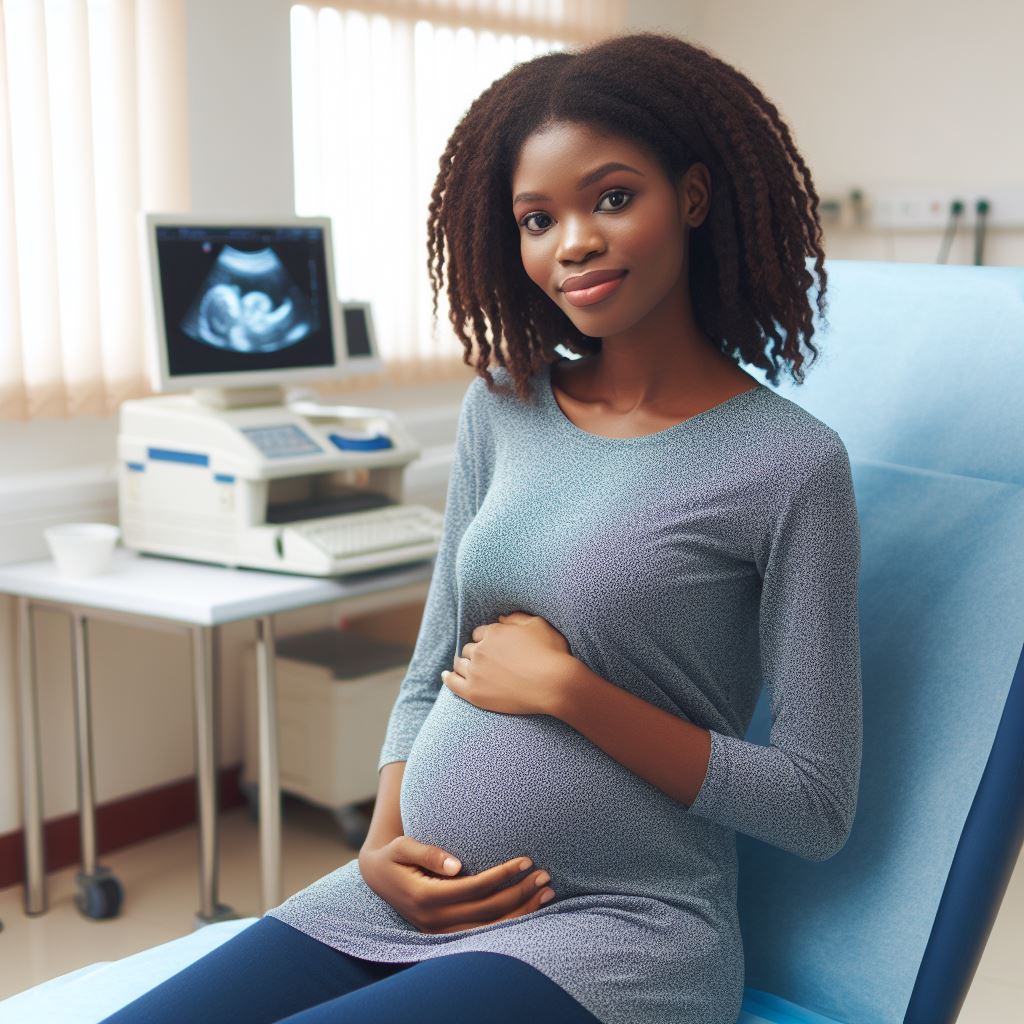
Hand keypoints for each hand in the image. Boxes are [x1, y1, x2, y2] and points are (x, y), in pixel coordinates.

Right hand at [358, 836, 555, 933]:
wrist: (376, 876)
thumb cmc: (394, 854)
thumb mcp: (404, 846)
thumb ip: (429, 853)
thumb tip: (456, 865)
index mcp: (425, 897)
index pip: (475, 888)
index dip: (503, 875)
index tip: (526, 860)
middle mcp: (433, 920)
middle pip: (487, 911)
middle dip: (520, 893)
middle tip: (545, 876)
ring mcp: (439, 932)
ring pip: (489, 928)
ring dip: (521, 912)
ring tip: (547, 893)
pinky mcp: (444, 935)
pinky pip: (483, 934)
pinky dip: (509, 923)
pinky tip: (530, 910)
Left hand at [441, 611, 573, 716]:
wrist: (554, 685)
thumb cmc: (551, 654)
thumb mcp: (538, 625)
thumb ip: (517, 618)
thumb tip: (500, 617)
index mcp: (494, 631)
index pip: (480, 633)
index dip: (485, 639)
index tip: (492, 647)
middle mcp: (481, 649)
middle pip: (469, 648)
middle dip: (475, 652)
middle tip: (485, 661)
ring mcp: (475, 671)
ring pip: (460, 664)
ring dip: (463, 664)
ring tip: (466, 668)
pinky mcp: (474, 692)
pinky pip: (452, 683)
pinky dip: (448, 677)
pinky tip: (446, 675)